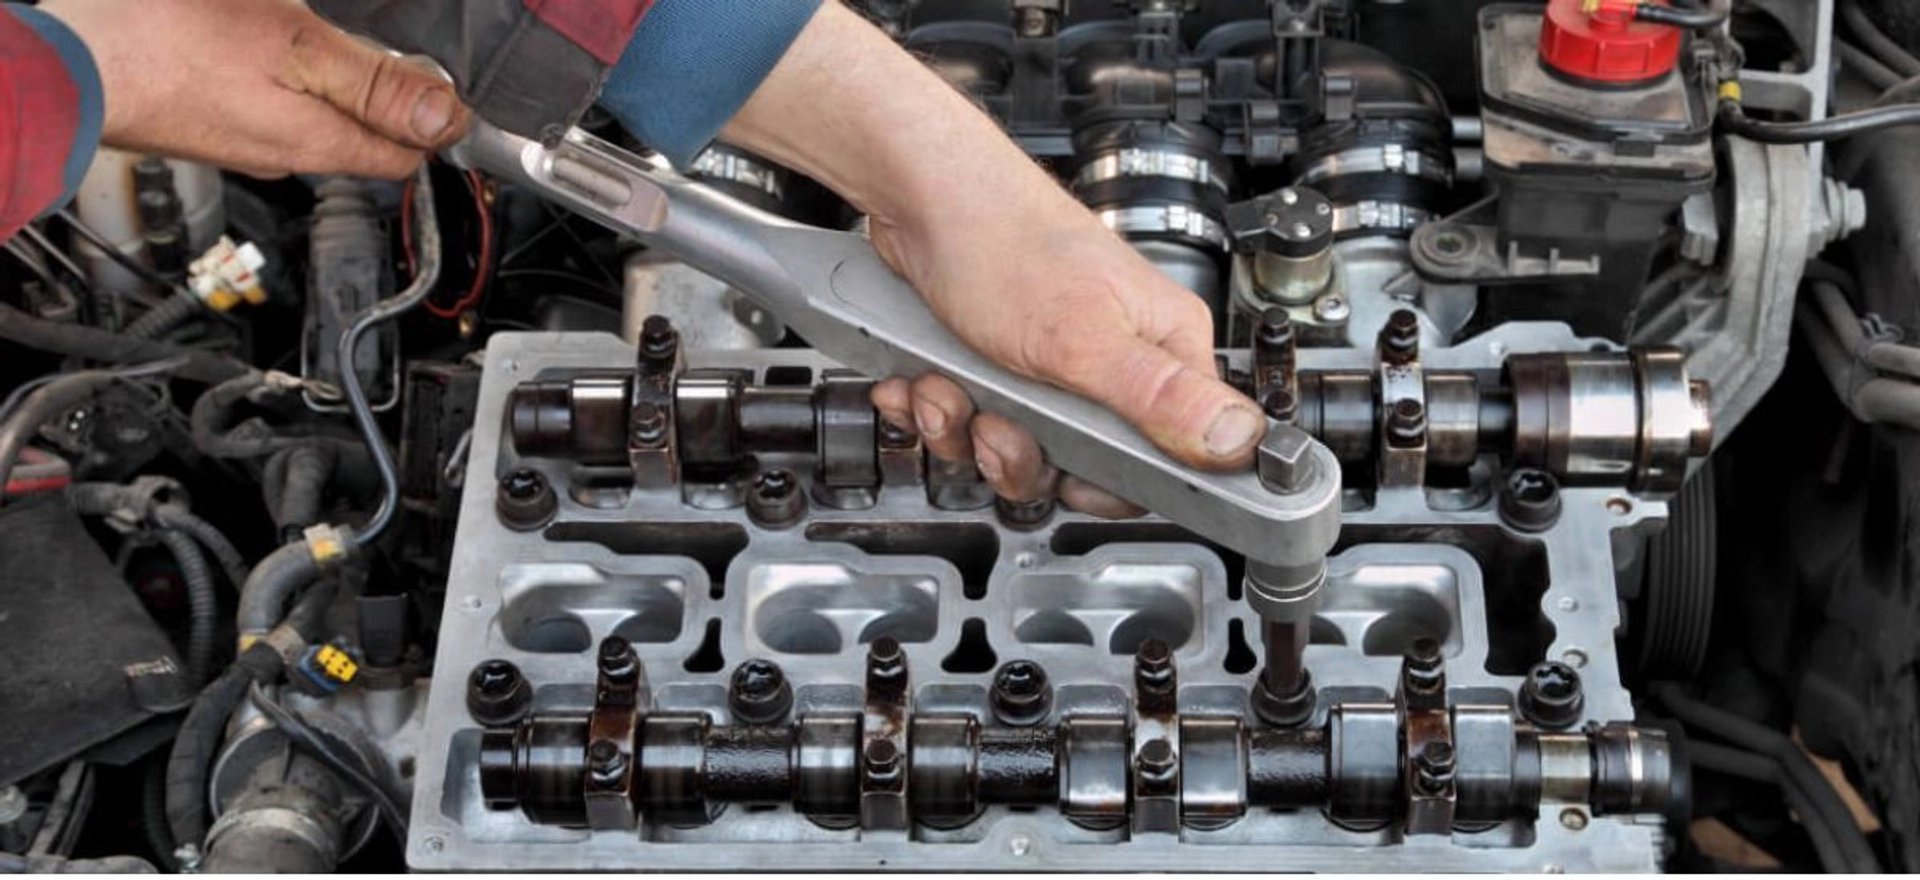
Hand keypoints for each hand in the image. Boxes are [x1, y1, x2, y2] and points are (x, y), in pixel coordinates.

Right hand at [40, 0, 469, 178]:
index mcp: (318, 144)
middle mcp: (283, 156)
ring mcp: (242, 142)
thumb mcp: (295, 47)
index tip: (451, 89)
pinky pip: (268, 107)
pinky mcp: (206, 121)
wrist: (63, 62)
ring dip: (336, 88)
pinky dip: (286, 81)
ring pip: (313, 121)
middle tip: (400, 58)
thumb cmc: (163, 45)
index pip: (407, 156)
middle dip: (390, 103)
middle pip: (364, 140)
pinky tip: (271, 51)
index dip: (439, 122)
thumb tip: (448, 118)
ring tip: (333, 48)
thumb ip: (374, 82)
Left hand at [720, 4, 1263, 514]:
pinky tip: (922, 379)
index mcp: (1160, 352)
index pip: (1167, 459)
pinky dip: (936, 408)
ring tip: (946, 386)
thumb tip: (1243, 442)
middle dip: (1015, 454)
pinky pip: (970, 422)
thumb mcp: (1084, 339)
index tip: (1070, 478)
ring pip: (1014, 448)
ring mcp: (1052, 366)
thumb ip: (1161, 400)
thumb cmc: (1003, 240)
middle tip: (994, 422)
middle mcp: (1114, 361)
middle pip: (1079, 467)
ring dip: (962, 429)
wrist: (920, 196)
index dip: (1109, 484)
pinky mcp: (999, 365)